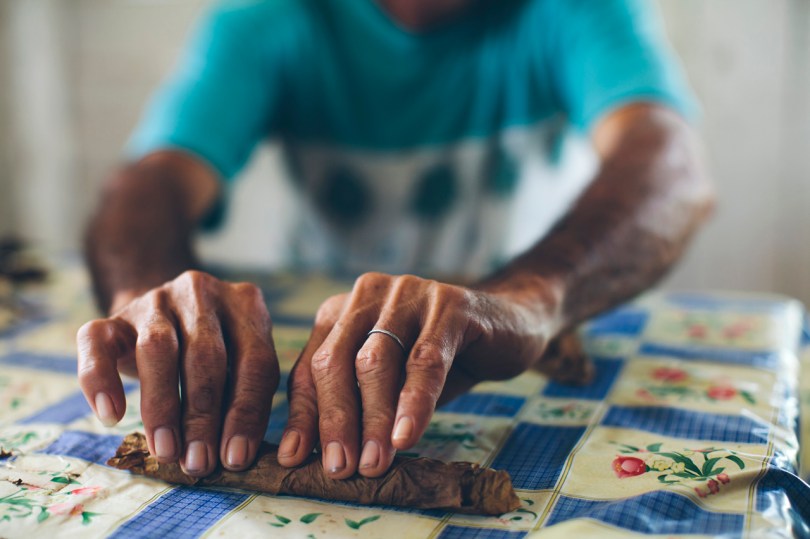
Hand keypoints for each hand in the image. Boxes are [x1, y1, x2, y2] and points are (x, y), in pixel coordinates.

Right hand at [77, 270, 279, 476]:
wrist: (165, 314)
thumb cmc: (216, 353)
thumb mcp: (240, 362)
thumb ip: (243, 397)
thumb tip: (236, 455)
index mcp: (246, 304)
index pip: (256, 361)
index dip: (246, 413)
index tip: (236, 458)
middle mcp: (203, 294)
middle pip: (206, 357)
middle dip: (203, 417)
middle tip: (198, 463)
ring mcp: (157, 299)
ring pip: (156, 348)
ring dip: (162, 405)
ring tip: (166, 451)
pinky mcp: (114, 315)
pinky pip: (96, 342)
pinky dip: (100, 380)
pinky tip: (111, 416)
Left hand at [278, 272, 559, 478]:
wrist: (507, 326)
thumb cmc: (438, 359)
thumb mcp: (390, 384)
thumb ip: (357, 405)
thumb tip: (318, 456)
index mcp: (343, 311)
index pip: (311, 366)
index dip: (304, 415)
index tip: (295, 459)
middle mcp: (369, 295)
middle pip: (336, 361)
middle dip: (335, 420)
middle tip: (340, 468)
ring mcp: (409, 294)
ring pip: (376, 361)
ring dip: (372, 418)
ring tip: (373, 462)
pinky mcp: (450, 305)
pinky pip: (426, 360)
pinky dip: (414, 401)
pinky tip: (406, 435)